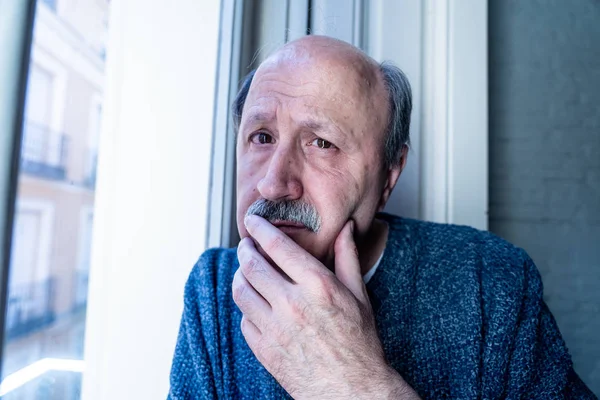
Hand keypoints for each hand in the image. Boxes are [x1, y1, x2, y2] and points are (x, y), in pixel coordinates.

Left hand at [232, 215, 418, 398]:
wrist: (352, 389)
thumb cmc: (359, 342)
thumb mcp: (359, 295)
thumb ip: (347, 257)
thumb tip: (347, 228)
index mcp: (317, 286)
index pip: (277, 246)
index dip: (259, 228)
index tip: (252, 220)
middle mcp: (292, 304)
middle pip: (251, 265)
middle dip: (244, 249)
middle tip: (245, 244)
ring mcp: (275, 329)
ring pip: (241, 291)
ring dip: (239, 275)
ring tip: (246, 270)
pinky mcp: (265, 350)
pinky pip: (244, 320)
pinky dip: (246, 307)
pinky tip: (255, 302)